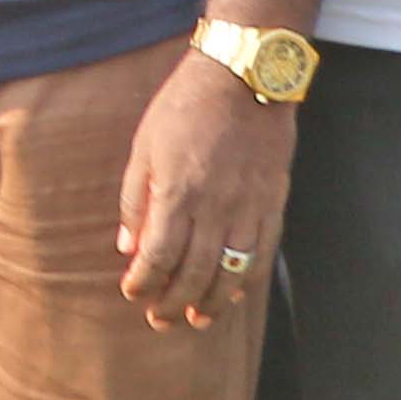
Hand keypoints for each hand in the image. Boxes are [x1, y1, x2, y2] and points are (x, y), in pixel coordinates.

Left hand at [113, 53, 293, 327]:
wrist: (244, 79)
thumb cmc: (184, 108)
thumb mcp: (143, 149)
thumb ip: (135, 201)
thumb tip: (127, 247)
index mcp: (177, 192)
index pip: (158, 255)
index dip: (144, 281)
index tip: (132, 293)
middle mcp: (215, 207)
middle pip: (194, 272)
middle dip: (174, 302)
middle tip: (160, 320)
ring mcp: (249, 207)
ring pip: (232, 271)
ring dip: (212, 301)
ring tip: (196, 319)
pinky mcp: (274, 202)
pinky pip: (261, 253)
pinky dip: (245, 279)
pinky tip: (231, 293)